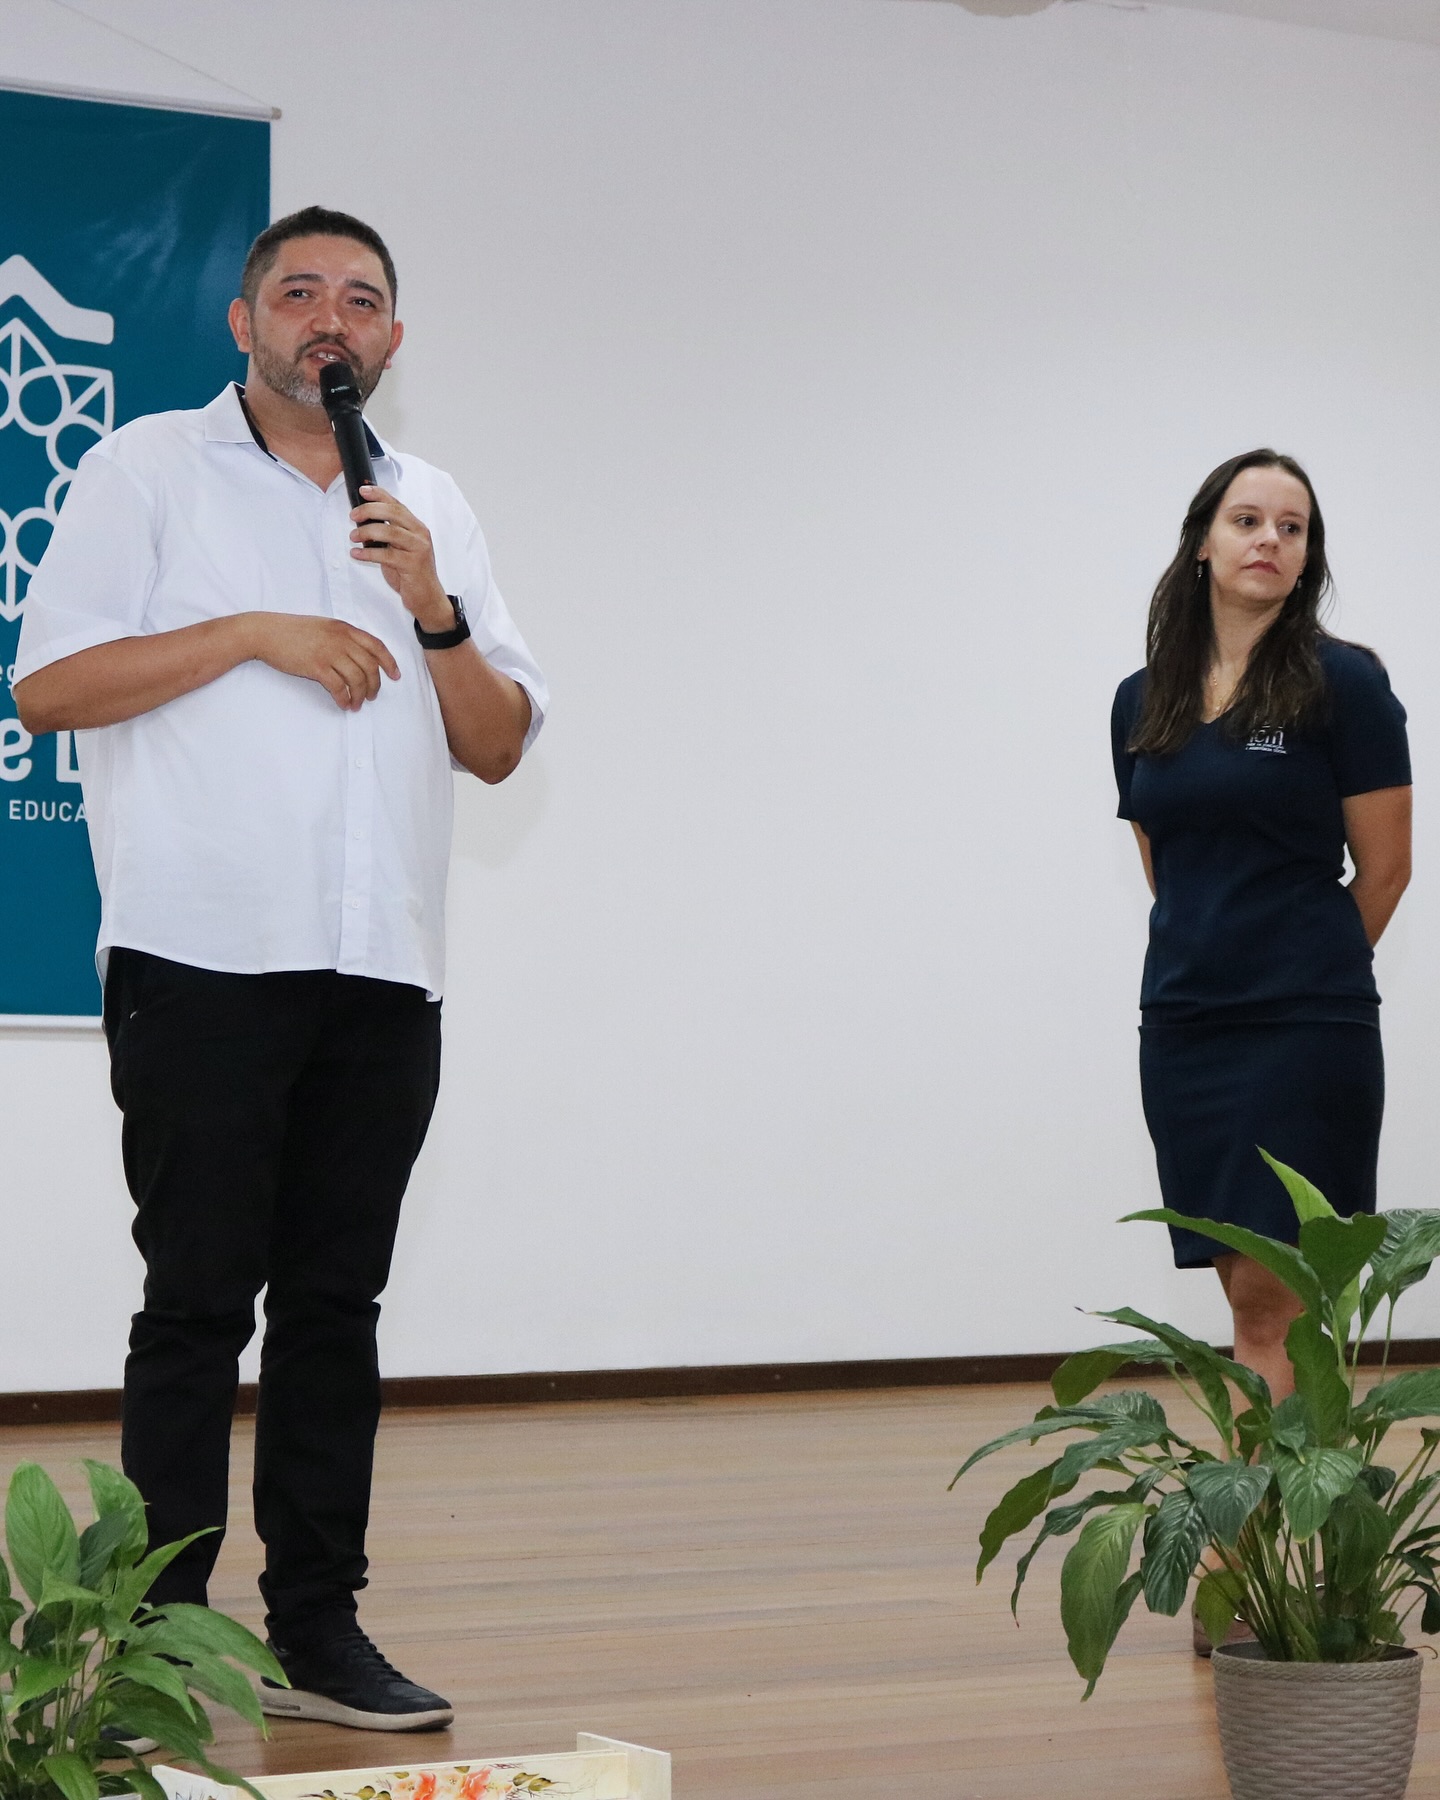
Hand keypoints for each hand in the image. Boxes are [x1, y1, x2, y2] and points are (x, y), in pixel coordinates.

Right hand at [246, 612, 399, 710]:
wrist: (266, 632)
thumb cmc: (293, 631)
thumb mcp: (324, 627)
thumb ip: (342, 638)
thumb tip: (358, 657)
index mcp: (344, 629)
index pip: (376, 646)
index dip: (389, 662)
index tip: (395, 676)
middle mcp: (341, 639)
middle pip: (370, 666)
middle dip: (375, 685)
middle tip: (371, 697)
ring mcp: (329, 652)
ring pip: (357, 679)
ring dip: (360, 696)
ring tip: (356, 705)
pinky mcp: (316, 666)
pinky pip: (338, 687)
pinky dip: (344, 698)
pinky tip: (343, 704)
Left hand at [349, 485, 452, 631]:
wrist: (428, 597)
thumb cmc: (411, 573)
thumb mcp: (399, 548)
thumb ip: (388, 534)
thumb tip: (363, 521)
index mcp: (417, 527)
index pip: (397, 504)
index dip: (380, 494)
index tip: (363, 490)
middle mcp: (420, 534)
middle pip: (393, 513)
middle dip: (370, 510)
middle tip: (353, 516)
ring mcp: (418, 549)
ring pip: (390, 531)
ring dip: (367, 532)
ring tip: (353, 537)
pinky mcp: (412, 564)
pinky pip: (386, 555)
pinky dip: (368, 553)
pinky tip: (356, 554)